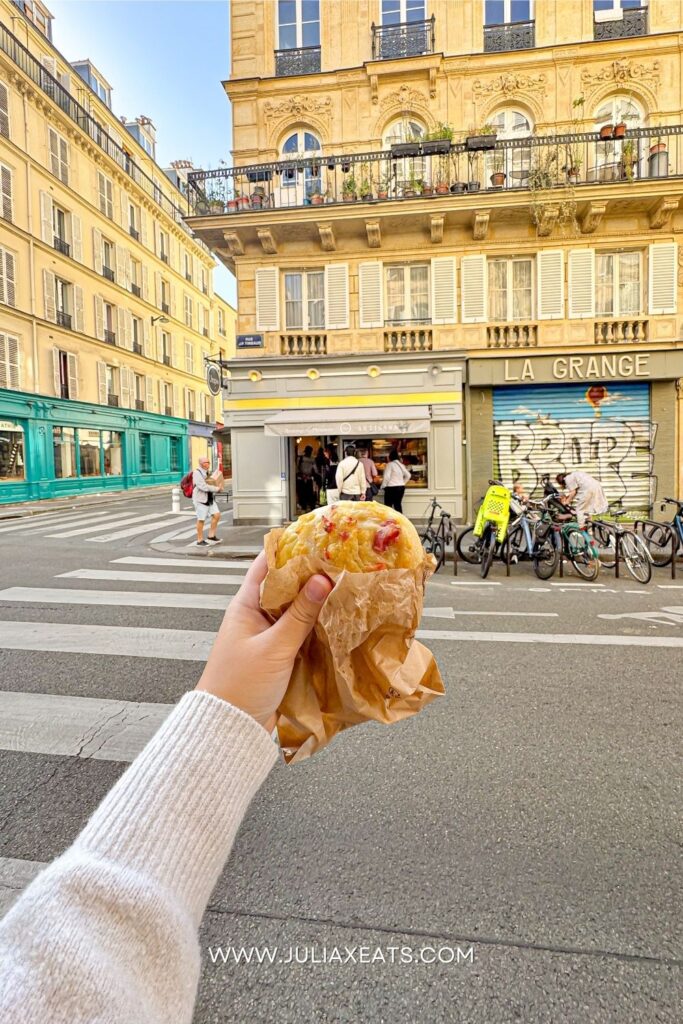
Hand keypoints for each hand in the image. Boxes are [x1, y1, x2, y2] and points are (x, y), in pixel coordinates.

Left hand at [196, 551, 332, 732]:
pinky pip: (302, 633)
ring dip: (317, 603)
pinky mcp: (280, 655)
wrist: (231, 728)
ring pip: (297, 610)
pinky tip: (337, 623)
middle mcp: (257, 616)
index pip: (266, 565)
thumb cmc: (239, 686)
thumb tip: (321, 580)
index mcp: (245, 606)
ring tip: (345, 589)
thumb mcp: (274, 648)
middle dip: (311, 576)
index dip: (289, 550)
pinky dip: (318, 627)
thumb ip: (299, 615)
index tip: (316, 540)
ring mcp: (269, 636)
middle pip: (287, 586)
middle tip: (340, 564)